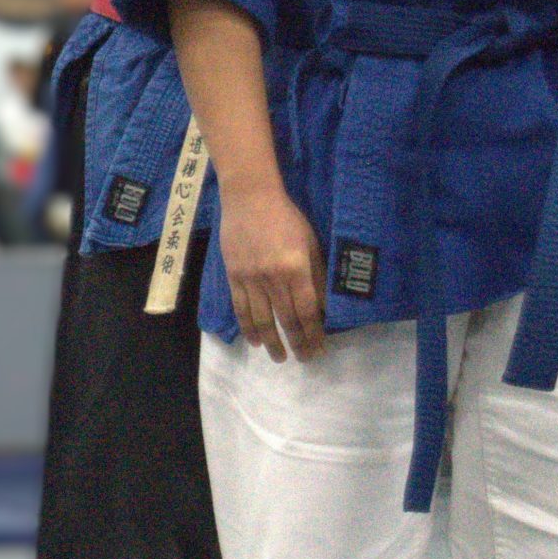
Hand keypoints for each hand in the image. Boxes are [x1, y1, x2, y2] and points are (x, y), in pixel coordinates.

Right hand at [221, 185, 327, 361]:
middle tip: (303, 359)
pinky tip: (254, 341)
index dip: (313, 333)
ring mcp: (250, 279)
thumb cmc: (286, 218)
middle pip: (286, 319)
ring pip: (261, 319)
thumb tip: (323, 305)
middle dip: (296, 342)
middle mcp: (272, 278)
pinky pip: (240, 308)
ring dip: (271, 342)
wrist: (249, 199)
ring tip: (279, 358)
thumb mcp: (310, 243)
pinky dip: (247, 327)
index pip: (306, 311)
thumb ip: (317, 275)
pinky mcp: (234, 276)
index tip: (319, 349)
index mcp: (295, 269)